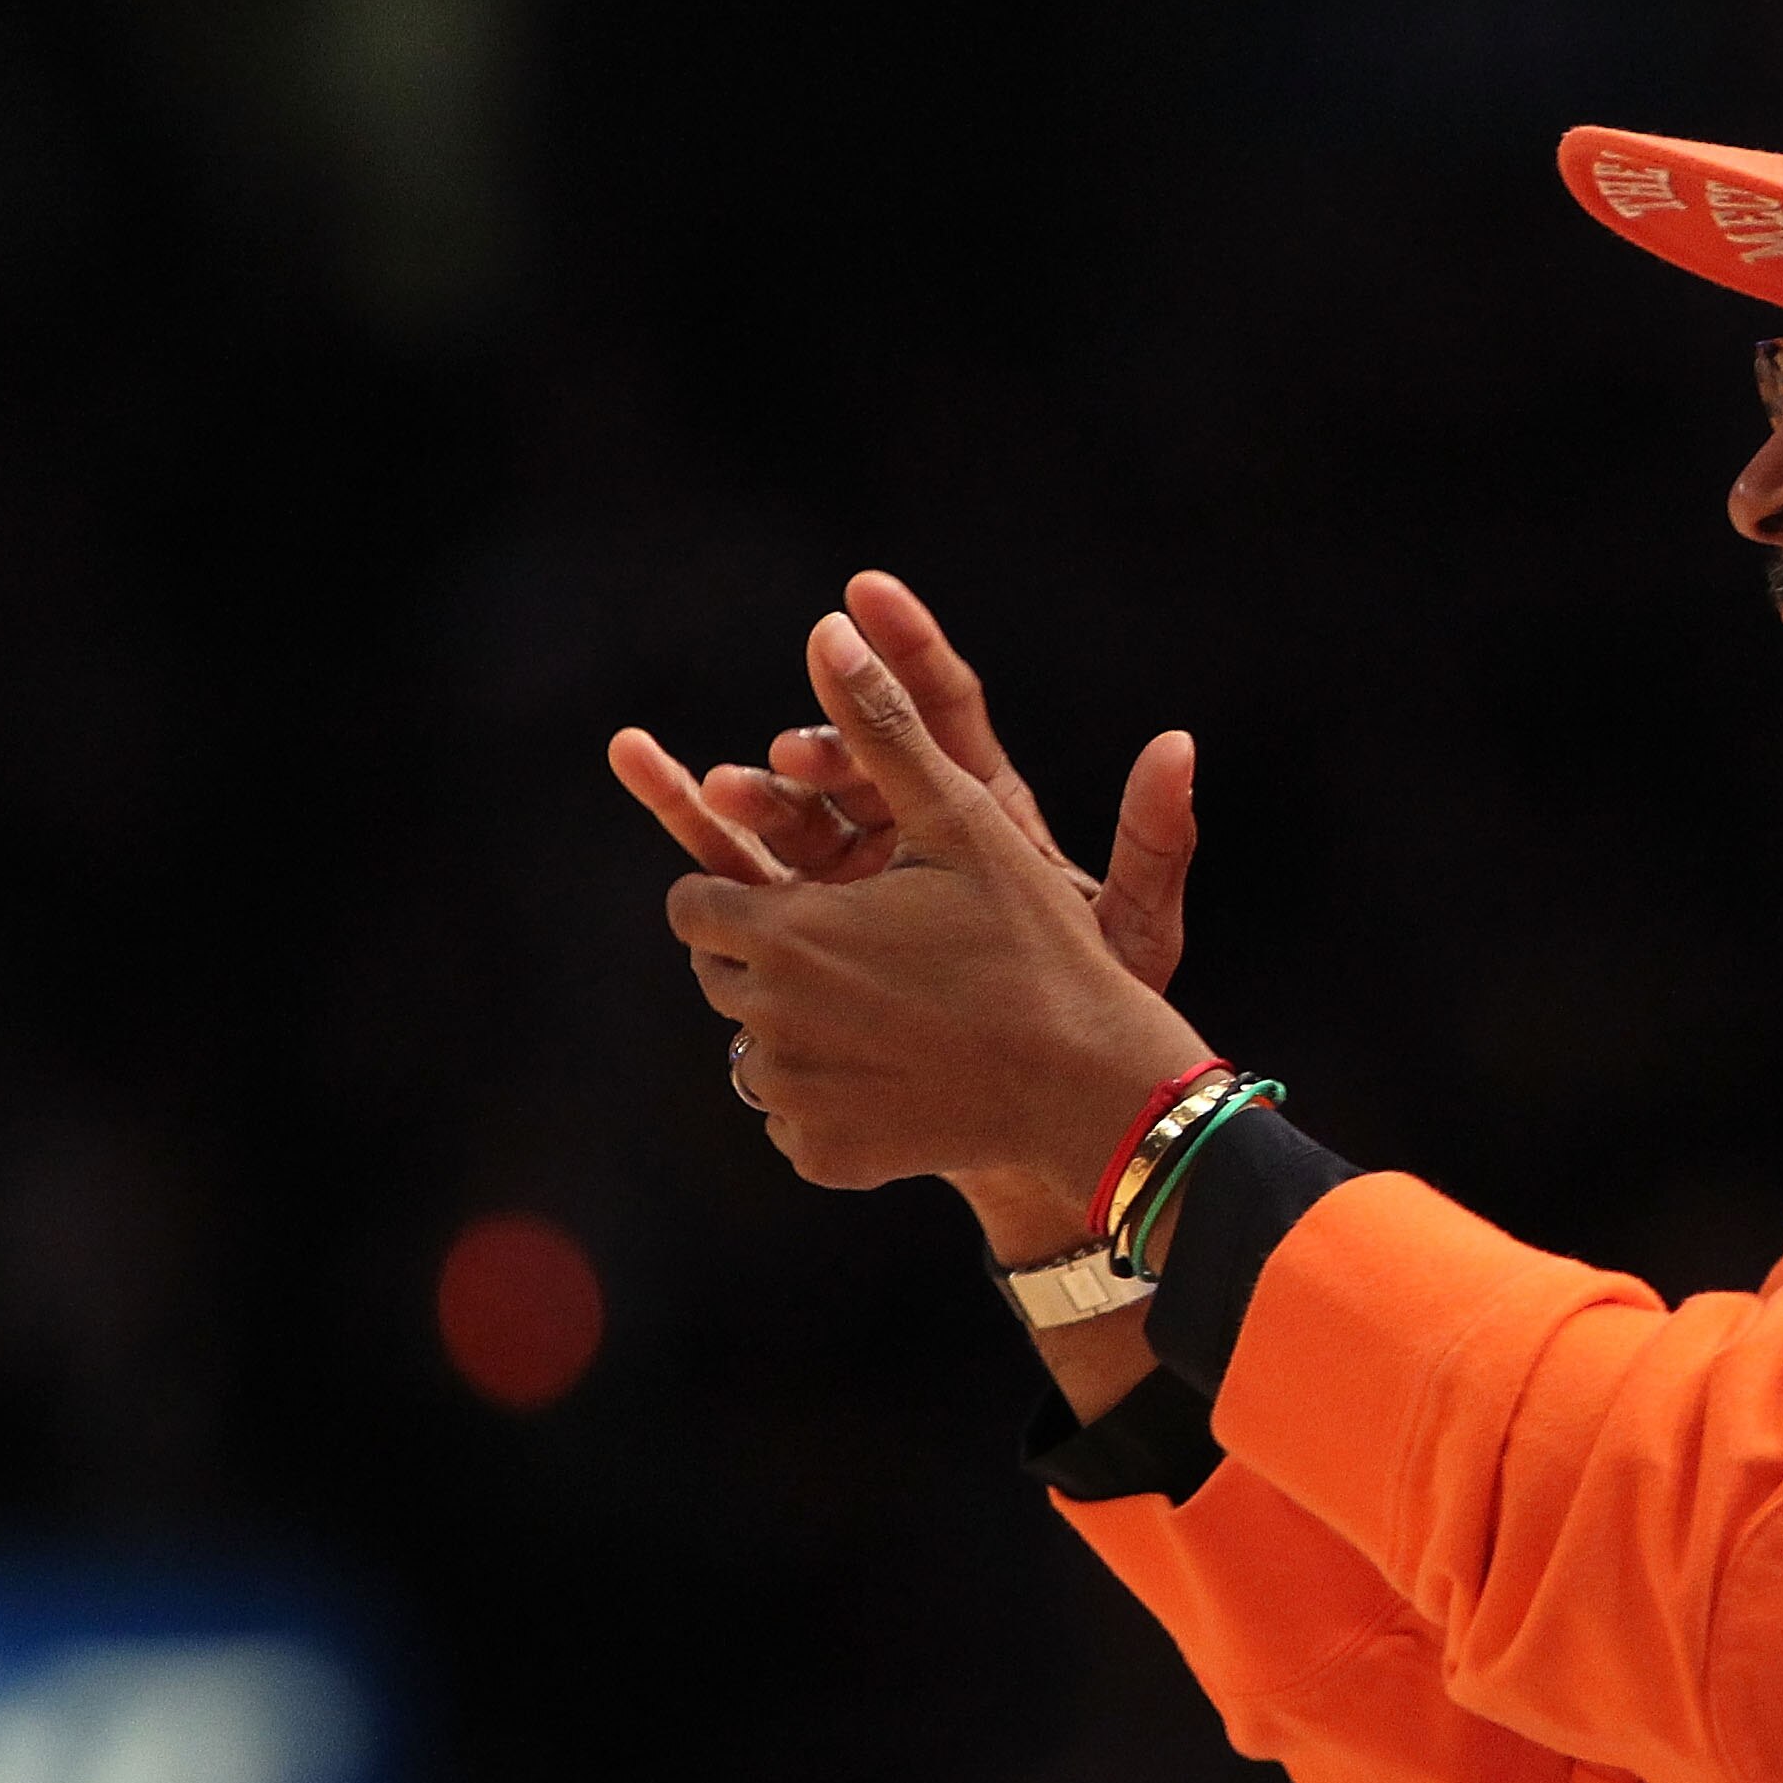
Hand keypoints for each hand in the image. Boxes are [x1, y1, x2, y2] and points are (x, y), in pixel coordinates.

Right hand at [607, 573, 1194, 997]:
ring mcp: (852, 884)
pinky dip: (697, 826)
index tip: (868, 591)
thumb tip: (1178, 745)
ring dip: (745, 792)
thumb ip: (1155, 844)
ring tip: (715, 785)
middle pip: (852, 769)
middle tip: (793, 758)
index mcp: (984, 814)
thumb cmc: (1094, 1012)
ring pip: (785, 812)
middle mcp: (908, 835)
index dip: (909, 649)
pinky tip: (655, 774)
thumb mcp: (1132, 930)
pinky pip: (742, 872)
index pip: (942, 712)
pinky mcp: (807, 935)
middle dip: (817, 753)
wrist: (1040, 1105)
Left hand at [666, 620, 1212, 1199]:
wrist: (1088, 1083)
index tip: (801, 894)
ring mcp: (793, 1096)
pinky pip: (792, 1121)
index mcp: (785, 930)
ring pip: (752, 1051)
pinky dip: (831, 1099)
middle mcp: (769, 1017)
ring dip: (796, 1027)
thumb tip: (831, 627)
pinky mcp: (822, 1154)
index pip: (694, 902)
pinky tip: (901, 1076)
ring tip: (886, 1011)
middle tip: (854, 951)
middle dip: (766, 955)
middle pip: (717, 976)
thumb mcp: (962, 822)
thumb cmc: (1034, 943)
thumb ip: (886, 730)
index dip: (738, 890)